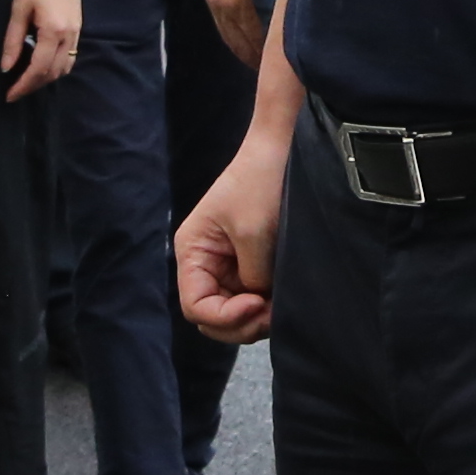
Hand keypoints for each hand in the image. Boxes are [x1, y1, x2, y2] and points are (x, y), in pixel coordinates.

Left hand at [0, 0, 80, 98]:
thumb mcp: (19, 9)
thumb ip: (12, 40)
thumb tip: (6, 67)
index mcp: (53, 32)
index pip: (38, 68)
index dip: (23, 85)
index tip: (9, 95)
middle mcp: (68, 37)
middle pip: (53, 73)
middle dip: (33, 86)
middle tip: (15, 91)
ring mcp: (77, 34)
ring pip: (64, 68)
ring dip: (46, 79)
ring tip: (28, 81)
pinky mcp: (79, 29)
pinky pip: (70, 58)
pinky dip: (57, 68)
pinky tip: (44, 66)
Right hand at [176, 125, 285, 341]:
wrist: (283, 150)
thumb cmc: (261, 182)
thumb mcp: (253, 233)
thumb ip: (252, 277)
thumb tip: (259, 305)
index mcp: (192, 252)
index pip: (195, 306)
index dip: (224, 316)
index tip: (256, 305)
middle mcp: (205, 263)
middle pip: (211, 317)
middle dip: (240, 324)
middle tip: (272, 314)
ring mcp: (228, 265)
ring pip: (233, 313)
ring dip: (255, 318)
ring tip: (279, 306)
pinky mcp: (250, 263)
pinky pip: (251, 298)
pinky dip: (264, 305)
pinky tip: (281, 298)